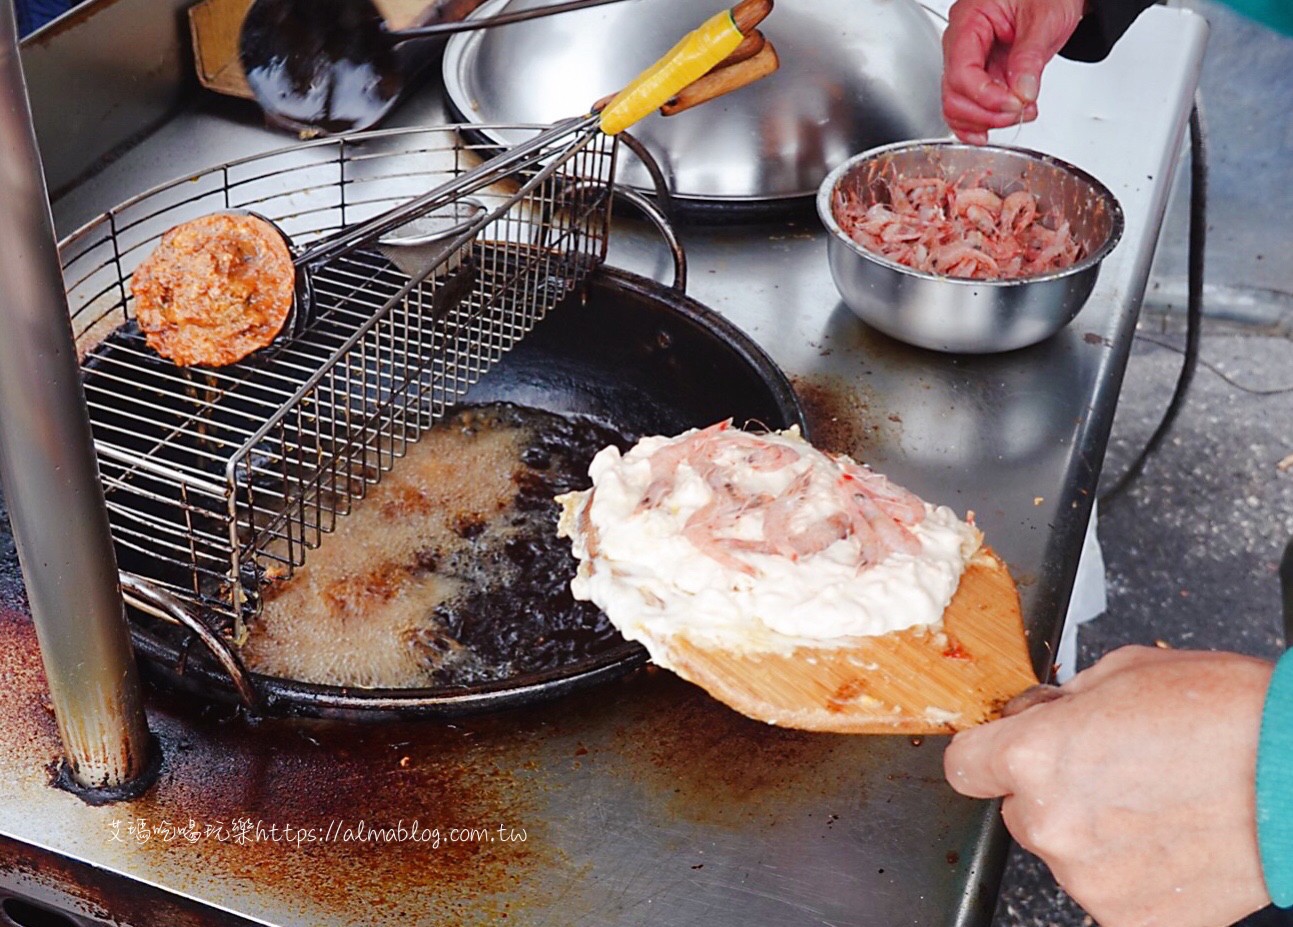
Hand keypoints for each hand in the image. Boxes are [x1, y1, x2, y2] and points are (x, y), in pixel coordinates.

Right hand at [941, 0, 1085, 143]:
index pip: (961, 72)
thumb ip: (1029, 57)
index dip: (986, 97)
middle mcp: (961, 42)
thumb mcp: (1044, 19)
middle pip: (954, 94)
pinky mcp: (979, 74)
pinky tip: (995, 125)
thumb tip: (1021, 93)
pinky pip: (966, 105)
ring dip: (986, 120)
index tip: (1015, 104)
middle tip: (1018, 112)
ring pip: (957, 106)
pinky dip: (979, 122)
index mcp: (969, 20)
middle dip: (986, 113)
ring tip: (1018, 113)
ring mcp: (968, 60)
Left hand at [944, 645, 1273, 926]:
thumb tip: (1036, 718)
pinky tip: (1172, 841)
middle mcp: (1050, 822)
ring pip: (1067, 853)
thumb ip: (1061, 705)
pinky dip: (1133, 874)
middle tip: (1117, 773)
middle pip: (1021, 812)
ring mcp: (1089, 878)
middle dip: (1056, 793)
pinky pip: (1110, 894)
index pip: (965, 766)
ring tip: (1159, 805)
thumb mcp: (1120, 673)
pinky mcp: (1132, 920)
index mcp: (1034, 755)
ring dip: (1096, 834)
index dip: (986, 755)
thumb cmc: (1225, 714)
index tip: (1002, 755)